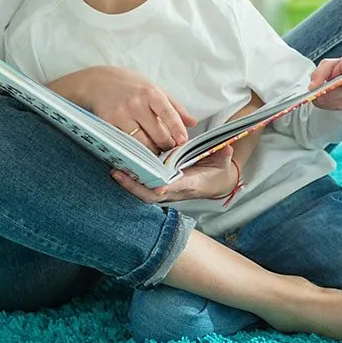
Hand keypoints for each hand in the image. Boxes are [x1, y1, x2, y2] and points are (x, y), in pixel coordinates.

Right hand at [50, 66, 196, 152]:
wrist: (97, 82)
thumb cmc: (130, 84)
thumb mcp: (154, 88)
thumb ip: (174, 107)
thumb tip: (192, 122)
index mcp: (151, 93)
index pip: (169, 114)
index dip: (177, 130)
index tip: (183, 142)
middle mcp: (136, 104)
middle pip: (157, 133)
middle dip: (166, 145)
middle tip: (170, 151)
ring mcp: (121, 115)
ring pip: (142, 143)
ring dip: (152, 151)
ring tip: (156, 152)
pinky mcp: (109, 124)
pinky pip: (126, 143)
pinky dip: (135, 150)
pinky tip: (140, 152)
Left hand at [112, 145, 238, 202]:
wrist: (217, 183)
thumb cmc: (219, 171)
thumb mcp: (223, 161)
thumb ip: (223, 154)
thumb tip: (226, 147)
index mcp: (191, 183)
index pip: (175, 187)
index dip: (164, 187)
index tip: (155, 185)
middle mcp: (176, 191)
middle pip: (151, 194)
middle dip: (135, 186)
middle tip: (119, 173)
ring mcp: (167, 191)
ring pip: (144, 193)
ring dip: (129, 184)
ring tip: (115, 170)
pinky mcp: (162, 188)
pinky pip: (144, 187)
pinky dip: (132, 181)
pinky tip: (120, 170)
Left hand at [309, 55, 341, 111]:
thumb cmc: (340, 69)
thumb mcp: (328, 64)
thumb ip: (320, 73)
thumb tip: (313, 86)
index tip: (340, 86)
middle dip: (329, 94)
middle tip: (316, 95)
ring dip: (328, 101)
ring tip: (316, 98)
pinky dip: (331, 105)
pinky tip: (323, 102)